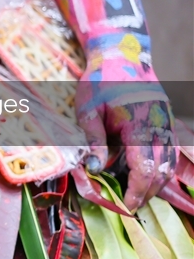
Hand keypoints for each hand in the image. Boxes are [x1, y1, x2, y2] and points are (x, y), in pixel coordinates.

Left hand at [75, 53, 175, 209]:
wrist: (121, 53)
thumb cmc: (99, 80)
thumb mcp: (87, 109)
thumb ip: (93, 140)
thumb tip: (94, 168)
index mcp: (138, 123)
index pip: (145, 168)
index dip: (138, 191)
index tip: (128, 205)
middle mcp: (159, 125)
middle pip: (162, 170)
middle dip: (148, 192)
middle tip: (130, 204)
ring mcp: (167, 122)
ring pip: (170, 162)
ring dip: (157, 181)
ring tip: (137, 192)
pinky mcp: (168, 120)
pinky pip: (171, 150)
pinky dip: (162, 166)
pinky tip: (147, 172)